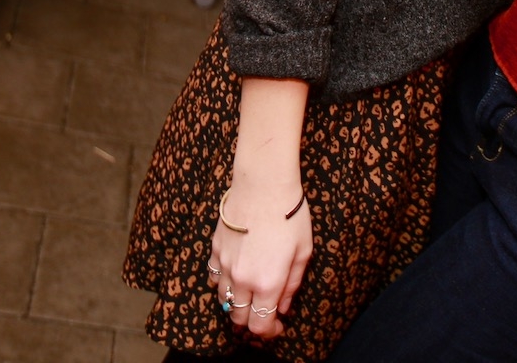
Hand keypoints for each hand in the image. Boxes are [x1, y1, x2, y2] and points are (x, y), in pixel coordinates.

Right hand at [210, 180, 311, 339]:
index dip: (269, 332)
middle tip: (265, 312)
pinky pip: (213, 276)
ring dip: (237, 302)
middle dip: (252, 320)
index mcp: (267, 282)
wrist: (263, 184)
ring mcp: (224, 265)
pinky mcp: (214, 249)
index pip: (260, 325)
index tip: (278, 327)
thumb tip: (283, 306)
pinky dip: (223, 282)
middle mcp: (242, 279)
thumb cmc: (290, 214)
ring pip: (223, 299)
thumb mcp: (303, 251)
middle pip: (238, 317)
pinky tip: (236, 273)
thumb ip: (292, 284)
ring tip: (251, 293)